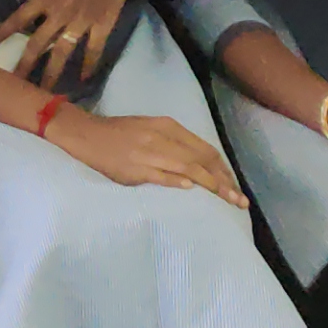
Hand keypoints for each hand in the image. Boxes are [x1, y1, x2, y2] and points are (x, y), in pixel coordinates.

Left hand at [0, 0, 145, 86]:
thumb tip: (40, 6)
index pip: (17, 19)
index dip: (1, 33)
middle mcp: (58, 15)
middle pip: (36, 45)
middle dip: (24, 66)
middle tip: (14, 84)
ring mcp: (79, 23)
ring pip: (61, 54)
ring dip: (52, 74)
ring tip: (45, 92)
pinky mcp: (100, 27)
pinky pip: (92, 51)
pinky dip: (88, 65)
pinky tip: (84, 78)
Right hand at [49, 106, 247, 206]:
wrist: (87, 134)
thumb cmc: (121, 133)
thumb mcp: (151, 130)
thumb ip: (175, 145)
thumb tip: (199, 169)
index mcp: (168, 127)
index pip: (205, 150)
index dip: (224, 169)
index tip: (235, 186)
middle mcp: (162, 138)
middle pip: (202, 161)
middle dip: (225, 182)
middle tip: (240, 200)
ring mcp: (149, 153)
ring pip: (188, 169)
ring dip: (211, 185)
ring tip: (227, 200)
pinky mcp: (135, 168)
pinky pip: (161, 175)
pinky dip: (177, 182)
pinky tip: (190, 189)